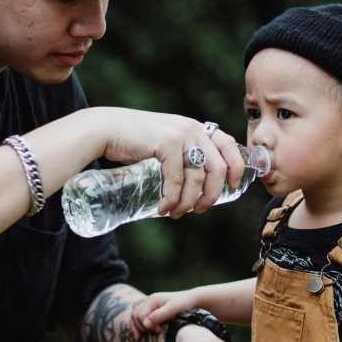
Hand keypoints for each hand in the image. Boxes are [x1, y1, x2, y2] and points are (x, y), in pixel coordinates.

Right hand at [90, 108, 245, 217]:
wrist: (106, 130)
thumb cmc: (133, 142)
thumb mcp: (165, 145)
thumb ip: (181, 157)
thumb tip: (196, 188)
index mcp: (196, 128)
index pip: (228, 144)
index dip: (236, 167)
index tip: (232, 187)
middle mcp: (192, 128)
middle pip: (217, 167)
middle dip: (211, 194)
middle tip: (199, 210)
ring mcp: (180, 134)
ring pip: (197, 178)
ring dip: (188, 202)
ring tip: (175, 213)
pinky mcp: (166, 143)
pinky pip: (176, 179)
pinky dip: (171, 198)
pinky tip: (163, 208)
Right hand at [132, 290, 198, 331]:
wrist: (192, 299)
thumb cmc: (184, 304)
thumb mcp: (173, 310)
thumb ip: (159, 315)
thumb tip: (146, 323)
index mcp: (152, 299)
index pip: (140, 314)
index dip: (146, 325)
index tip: (158, 331)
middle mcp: (149, 300)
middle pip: (135, 315)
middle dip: (140, 326)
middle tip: (154, 332)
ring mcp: (149, 304)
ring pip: (135, 315)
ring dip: (137, 326)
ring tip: (142, 336)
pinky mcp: (152, 308)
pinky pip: (139, 314)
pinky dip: (139, 323)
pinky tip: (142, 331)